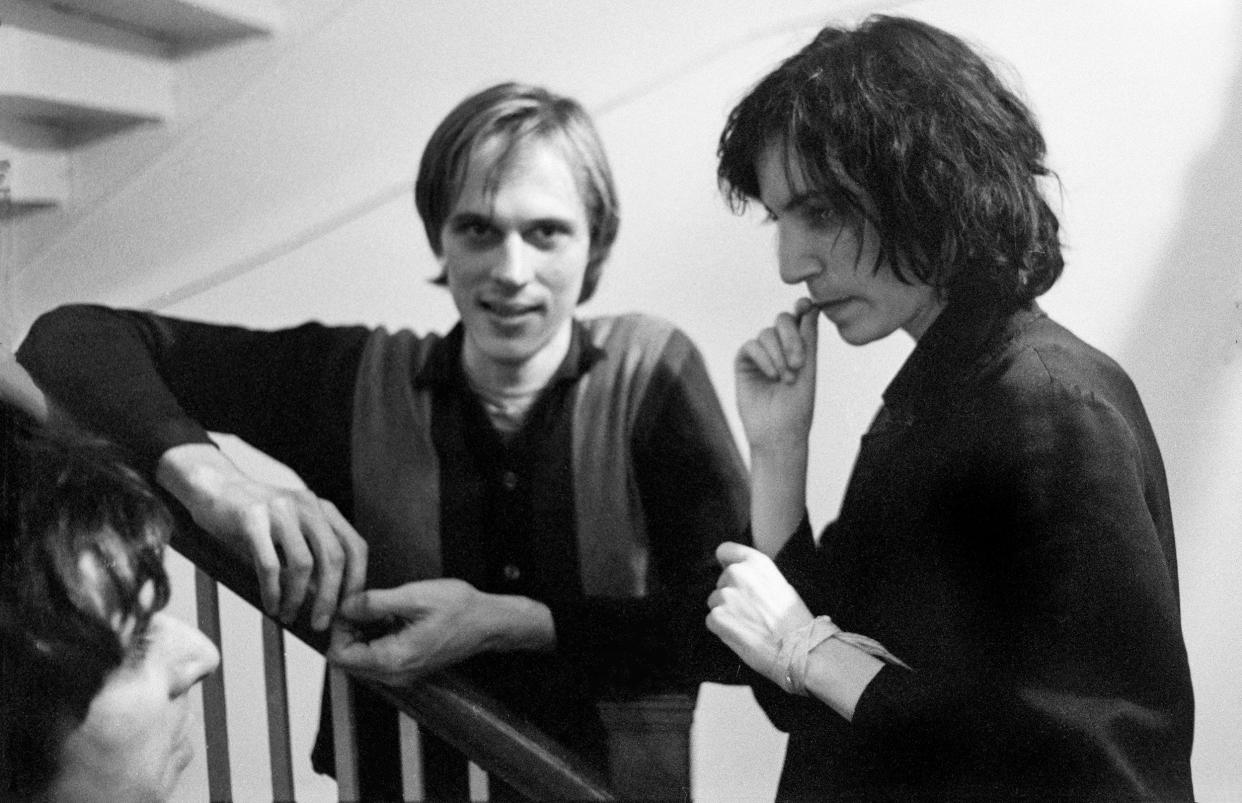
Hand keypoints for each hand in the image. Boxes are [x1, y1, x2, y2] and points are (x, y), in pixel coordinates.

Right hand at [157, 444, 366, 629]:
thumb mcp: (292, 531)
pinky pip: (269, 564)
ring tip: (290, 616)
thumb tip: (325, 600)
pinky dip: (272, 591)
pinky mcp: (252, 518)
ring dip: (298, 598)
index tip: (348, 609)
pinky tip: (271, 605)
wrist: (216, 486)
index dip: (356, 581)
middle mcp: (308, 506)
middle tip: (321, 623)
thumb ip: (311, 556)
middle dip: (330, 597)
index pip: (355, 547)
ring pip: (303, 564)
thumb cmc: (256, 518)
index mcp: (323, 510)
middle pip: (333, 558)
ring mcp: (281, 510)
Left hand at [328, 579, 552, 685]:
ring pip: (361, 658)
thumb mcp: (414, 596)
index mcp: (393, 659)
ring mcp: (401, 674)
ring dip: (362, 633)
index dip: (337, 628)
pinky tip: (391, 616)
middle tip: (362, 603)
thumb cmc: (459, 609)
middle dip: (347, 630)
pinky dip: (375, 637)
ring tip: (378, 607)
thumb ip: (374, 603)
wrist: (489, 623)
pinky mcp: (408, 668)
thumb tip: (345, 606)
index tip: (350, 605)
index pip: (340, 655)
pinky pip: (377, 657)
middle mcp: (394, 674)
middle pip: (348, 659)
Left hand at [706, 541, 812, 685]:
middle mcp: (738, 573)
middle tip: (751, 611)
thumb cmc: (795, 620)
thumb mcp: (780, 583)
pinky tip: (742, 634)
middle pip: (721, 581)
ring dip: (726, 612)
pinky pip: (712, 620)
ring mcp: (726, 594)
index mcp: (756, 562)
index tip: (730, 574)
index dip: (726, 563)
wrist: (800, 648)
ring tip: (749, 624)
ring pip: (715, 601)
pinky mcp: (718, 616)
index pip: (725, 550)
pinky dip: (722, 629)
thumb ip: (756, 576)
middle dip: (730, 594)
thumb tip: (737, 573)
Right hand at [734, 298, 819, 451]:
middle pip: (782, 320)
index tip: (806, 305)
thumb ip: (808, 337)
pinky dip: (764, 358)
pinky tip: (772, 376)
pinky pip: (751, 346)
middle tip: (799, 363)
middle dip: (792, 337)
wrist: (779, 433)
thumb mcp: (809, 368)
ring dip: (779, 355)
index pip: (799, 317)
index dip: (802, 306)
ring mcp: (761, 354)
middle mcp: (780, 347)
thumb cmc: (798, 406)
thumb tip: (812, 306)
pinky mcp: (743, 363)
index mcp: (799, 347)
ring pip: (767, 333)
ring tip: (786, 379)